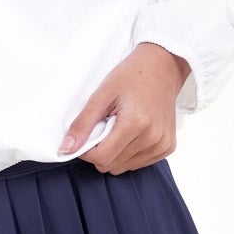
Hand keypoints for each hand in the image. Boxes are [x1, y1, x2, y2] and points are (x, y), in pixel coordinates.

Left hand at [56, 44, 190, 173]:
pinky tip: (133, 133)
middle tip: (105, 127)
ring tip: (120, 128)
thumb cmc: (133, 75)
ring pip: (124, 167)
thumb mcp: (102, 94)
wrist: (162, 66)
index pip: (101, 158)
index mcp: (136, 123)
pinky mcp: (168, 147)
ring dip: (115, 152)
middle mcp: (152, 138)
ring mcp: (162, 144)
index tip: (87, 135)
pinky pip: (139, 163)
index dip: (87, 151)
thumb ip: (83, 124)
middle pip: (112, 165)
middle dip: (102, 151)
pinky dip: (130, 153)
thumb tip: (65, 149)